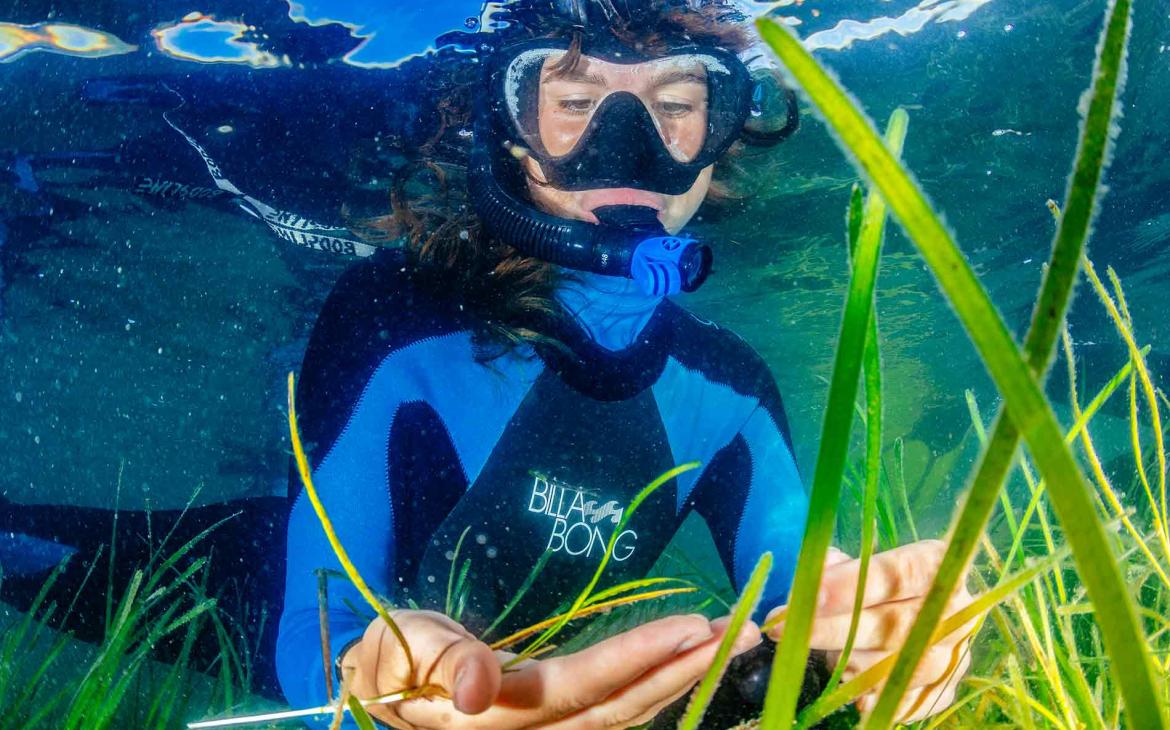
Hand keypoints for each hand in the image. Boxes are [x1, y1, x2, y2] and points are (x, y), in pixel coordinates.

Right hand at [343, 609, 760, 728]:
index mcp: (496, 719)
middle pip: (621, 709)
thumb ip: (440, 661)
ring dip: (681, 679)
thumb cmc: (390, 660)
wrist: (385, 688)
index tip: (691, 627)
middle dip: (683, 670)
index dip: (636, 660)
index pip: (580, 689)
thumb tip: (483, 687)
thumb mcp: (397, 651)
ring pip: (627, 716)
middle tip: (745, 631)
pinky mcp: (557, 724)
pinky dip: (657, 689)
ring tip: (730, 640)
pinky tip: (689, 664)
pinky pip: (616, 714)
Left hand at [764, 541, 975, 722]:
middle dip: (833, 629)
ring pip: (896, 667)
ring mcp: (953, 655)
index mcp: (936, 565)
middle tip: (784, 629)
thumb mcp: (855, 562)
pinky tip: (853, 695)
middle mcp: (955, 611)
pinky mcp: (944, 689)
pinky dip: (875, 698)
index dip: (852, 585)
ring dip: (850, 664)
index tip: (810, 595)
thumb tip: (809, 584)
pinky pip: (908, 701)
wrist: (913, 610)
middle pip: (892, 625)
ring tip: (824, 657)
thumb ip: (835, 568)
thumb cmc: (874, 582)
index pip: (897, 574)